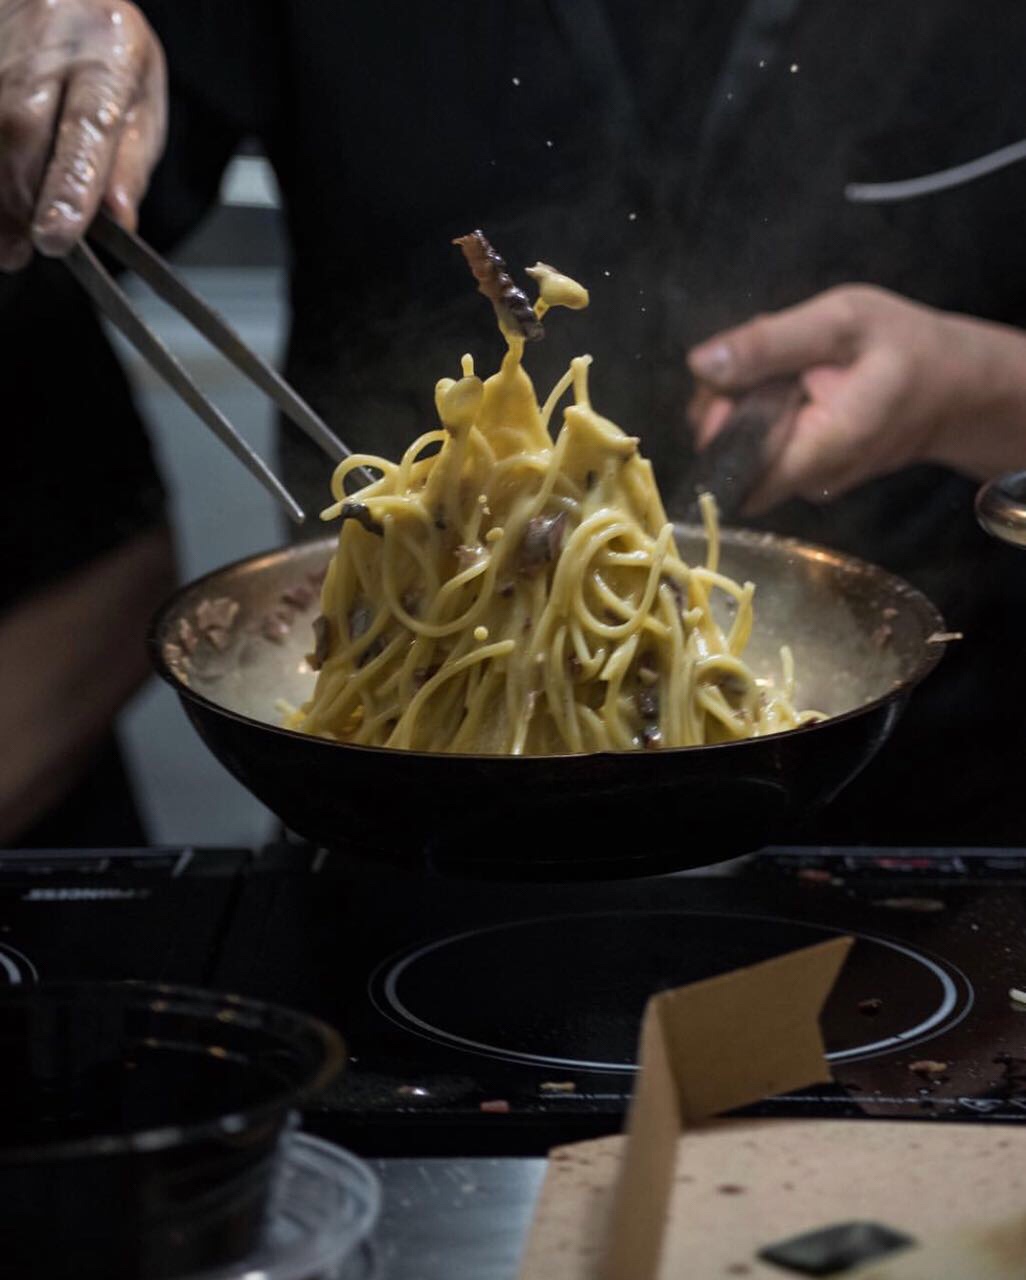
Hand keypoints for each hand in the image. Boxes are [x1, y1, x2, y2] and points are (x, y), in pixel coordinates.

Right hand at [0, 0, 165, 270]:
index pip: (87, 127)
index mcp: (107, 51)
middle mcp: (48, 37)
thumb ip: (130, 162)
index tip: (56, 237)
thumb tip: (120, 220)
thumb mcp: (142, 99)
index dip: (68, 186)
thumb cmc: (106, 49)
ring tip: (5, 243)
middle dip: (17, 199)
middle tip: (20, 252)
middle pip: (19, 126)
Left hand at [686, 285, 1008, 511]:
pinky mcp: (805, 472)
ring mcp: (805, 482)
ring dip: (743, 404)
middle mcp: (807, 480)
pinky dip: (762, 410)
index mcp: (819, 450)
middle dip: (725, 406)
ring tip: (785, 367)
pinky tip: (792, 382)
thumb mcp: (842, 322)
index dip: (716, 427)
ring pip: (741, 449)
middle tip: (762, 359)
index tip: (730, 384)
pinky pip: (762, 444)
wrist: (954, 388)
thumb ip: (771, 344)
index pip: (734, 468)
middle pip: (729, 456)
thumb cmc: (906, 348)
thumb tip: (699, 365)